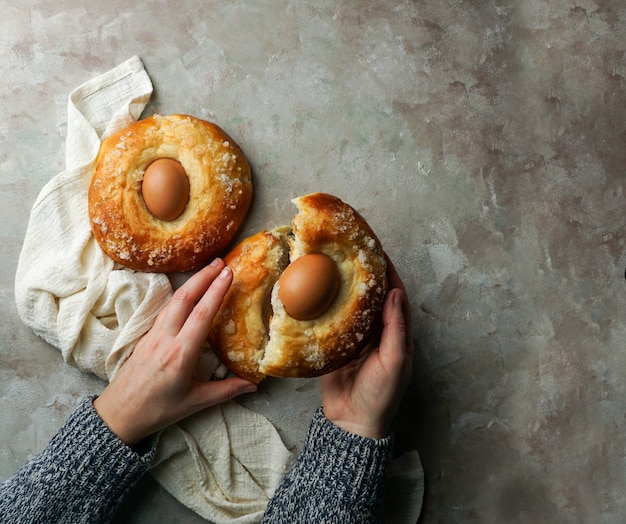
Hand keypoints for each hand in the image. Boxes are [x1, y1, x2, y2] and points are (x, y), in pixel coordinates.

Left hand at [94, 259, 256, 445]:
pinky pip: (164, 311)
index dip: (216, 291)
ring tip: (207, 270)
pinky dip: (180, 296)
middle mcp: (165, 339)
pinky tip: (187, 292)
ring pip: (173, 301)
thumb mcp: (195, 403)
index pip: (201, 315)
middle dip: (203, 277)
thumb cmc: (157, 411)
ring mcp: (152, 336)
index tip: (229, 273)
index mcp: (180, 355)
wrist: (118, 415)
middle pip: (184, 299)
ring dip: (191, 283)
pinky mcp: (145, 337)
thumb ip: (226, 391)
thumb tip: (253, 385)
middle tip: (221, 261)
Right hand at [321, 256, 412, 438]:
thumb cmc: (380, 395)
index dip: (388, 273)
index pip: (395, 295)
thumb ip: (396, 328)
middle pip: (372, 296)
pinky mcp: (336, 346)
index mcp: (397, 334)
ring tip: (333, 264)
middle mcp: (378, 332)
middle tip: (352, 252)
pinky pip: (332, 321)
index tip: (378, 251)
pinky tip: (316, 292)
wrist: (352, 423)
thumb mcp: (395, 361)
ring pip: (352, 305)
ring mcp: (356, 338)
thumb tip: (395, 292)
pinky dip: (327, 306)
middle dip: (365, 274)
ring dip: (345, 286)